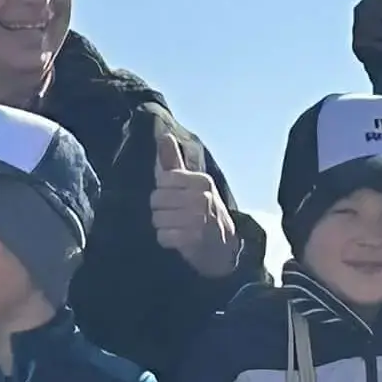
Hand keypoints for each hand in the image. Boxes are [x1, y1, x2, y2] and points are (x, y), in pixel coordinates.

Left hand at [149, 125, 243, 276]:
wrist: (225, 247)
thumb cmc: (204, 210)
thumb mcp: (193, 183)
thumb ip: (174, 160)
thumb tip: (164, 135)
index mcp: (201, 181)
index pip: (163, 180)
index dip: (163, 191)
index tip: (175, 198)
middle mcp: (202, 198)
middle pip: (156, 199)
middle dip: (160, 210)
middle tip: (175, 215)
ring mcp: (199, 219)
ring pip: (157, 218)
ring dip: (162, 226)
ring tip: (176, 227)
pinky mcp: (193, 240)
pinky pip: (162, 236)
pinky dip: (165, 239)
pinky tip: (177, 239)